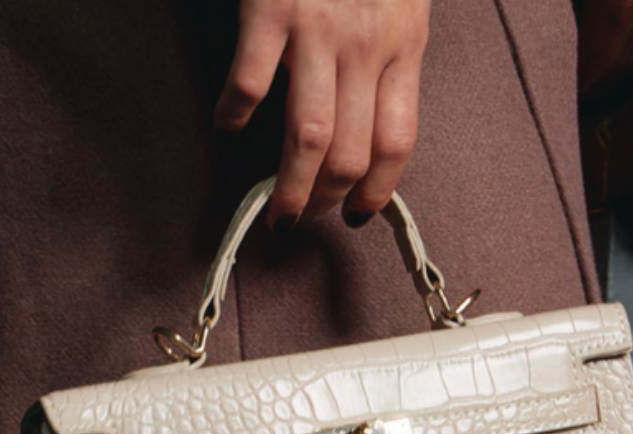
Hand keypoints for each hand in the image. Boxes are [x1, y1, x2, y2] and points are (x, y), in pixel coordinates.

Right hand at [215, 0, 429, 230]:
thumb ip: (391, 47)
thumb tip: (372, 113)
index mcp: (404, 40)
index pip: (395, 142)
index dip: (375, 191)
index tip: (357, 212)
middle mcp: (365, 42)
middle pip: (350, 155)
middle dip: (326, 201)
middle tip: (309, 214)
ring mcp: (317, 28)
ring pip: (308, 139)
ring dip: (289, 188)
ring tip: (278, 210)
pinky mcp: (270, 9)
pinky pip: (250, 84)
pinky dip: (233, 116)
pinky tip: (228, 127)